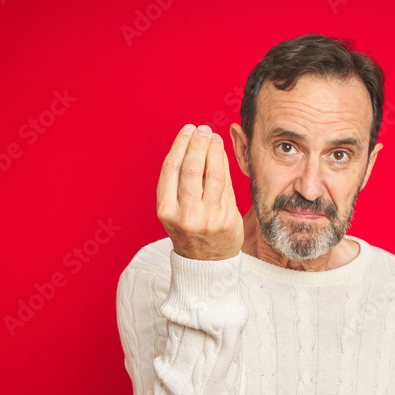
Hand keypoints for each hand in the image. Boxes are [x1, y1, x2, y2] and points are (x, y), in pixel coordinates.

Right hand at [157, 123, 242, 260]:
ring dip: (214, 151)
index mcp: (166, 210)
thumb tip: (190, 145)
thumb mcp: (173, 211)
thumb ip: (177, 183)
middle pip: (192, 168)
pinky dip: (225, 165)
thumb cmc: (188, 231)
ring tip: (213, 138)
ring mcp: (208, 217)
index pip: (172, 168)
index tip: (187, 130)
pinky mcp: (227, 219)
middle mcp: (186, 214)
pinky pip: (227, 185)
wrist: (206, 264)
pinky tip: (222, 154)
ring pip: (213, 174)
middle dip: (198, 143)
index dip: (180, 144)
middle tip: (202, 130)